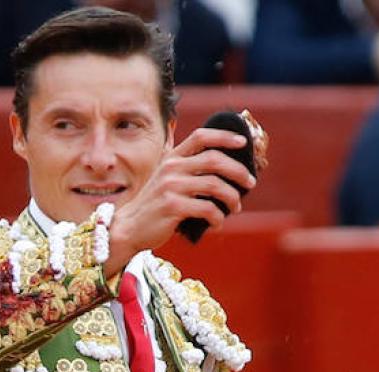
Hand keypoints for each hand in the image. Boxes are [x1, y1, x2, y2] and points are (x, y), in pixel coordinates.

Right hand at [105, 128, 256, 275]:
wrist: (129, 227)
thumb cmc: (155, 206)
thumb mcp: (166, 180)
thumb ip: (187, 170)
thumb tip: (225, 169)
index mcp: (172, 158)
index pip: (201, 137)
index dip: (224, 136)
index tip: (243, 143)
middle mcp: (171, 168)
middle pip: (214, 160)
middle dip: (238, 171)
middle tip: (250, 183)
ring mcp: (171, 187)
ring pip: (215, 185)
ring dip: (232, 197)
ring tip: (235, 207)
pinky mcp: (173, 207)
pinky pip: (207, 209)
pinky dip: (218, 218)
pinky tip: (217, 223)